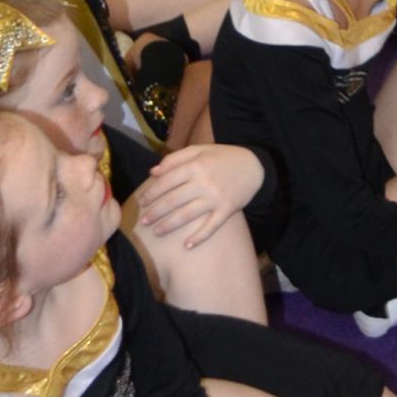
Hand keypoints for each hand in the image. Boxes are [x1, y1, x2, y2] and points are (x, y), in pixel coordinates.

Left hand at [135, 143, 263, 247]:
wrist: (255, 166)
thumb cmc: (223, 157)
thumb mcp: (200, 150)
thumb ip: (176, 158)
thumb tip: (153, 172)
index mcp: (196, 164)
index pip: (167, 181)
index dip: (151, 193)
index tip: (141, 202)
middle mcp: (204, 181)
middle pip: (174, 200)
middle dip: (156, 212)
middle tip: (143, 221)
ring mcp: (216, 197)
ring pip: (187, 214)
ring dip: (169, 225)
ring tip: (156, 232)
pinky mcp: (227, 209)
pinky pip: (211, 226)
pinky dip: (199, 237)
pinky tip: (186, 246)